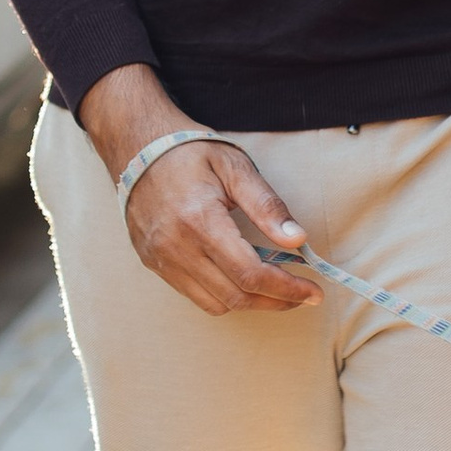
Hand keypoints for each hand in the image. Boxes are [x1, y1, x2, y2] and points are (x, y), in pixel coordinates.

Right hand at [77, 63, 320, 317]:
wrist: (137, 146)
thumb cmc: (189, 152)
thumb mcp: (235, 167)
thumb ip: (267, 206)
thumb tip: (297, 240)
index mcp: (200, 221)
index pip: (251, 273)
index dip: (287, 289)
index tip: (313, 292)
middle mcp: (177, 247)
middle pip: (236, 296)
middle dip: (276, 301)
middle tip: (302, 296)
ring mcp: (161, 259)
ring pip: (215, 303)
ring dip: (251, 302)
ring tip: (276, 289)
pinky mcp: (153, 262)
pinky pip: (194, 295)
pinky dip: (224, 295)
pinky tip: (241, 279)